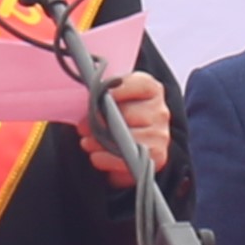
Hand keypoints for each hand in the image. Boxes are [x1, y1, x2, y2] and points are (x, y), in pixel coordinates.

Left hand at [79, 71, 170, 185]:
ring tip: (87, 142)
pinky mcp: (158, 155)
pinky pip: (128, 158)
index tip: (98, 96)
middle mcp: (160, 111)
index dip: (118, 90)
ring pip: (126, 138)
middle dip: (101, 121)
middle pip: (128, 114)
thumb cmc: (118, 116)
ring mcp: (160, 134)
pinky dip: (108, 159)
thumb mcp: (112, 99)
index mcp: (151, 90)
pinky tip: (97, 156)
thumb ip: (104, 96)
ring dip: (101, 142)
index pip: (141, 85)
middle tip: (83, 127)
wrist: (134, 143)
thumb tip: (93, 106)